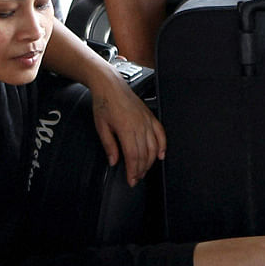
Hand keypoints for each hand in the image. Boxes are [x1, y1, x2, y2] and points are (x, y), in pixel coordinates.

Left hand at [89, 68, 165, 185]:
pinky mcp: (150, 117)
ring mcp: (147, 121)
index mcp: (126, 129)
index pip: (133, 156)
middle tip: (136, 178)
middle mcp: (139, 125)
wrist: (110, 85)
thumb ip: (109, 146)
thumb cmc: (104, 103)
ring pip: (154, 147)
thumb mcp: (101, 127)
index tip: (131, 180)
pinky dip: (163, 146)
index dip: (133, 171)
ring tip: (144, 170)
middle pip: (144, 154)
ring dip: (150, 161)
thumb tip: (114, 161)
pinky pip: (161, 134)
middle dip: (141, 170)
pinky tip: (160, 155)